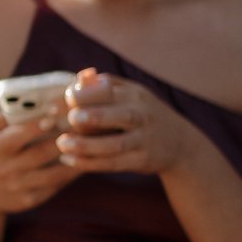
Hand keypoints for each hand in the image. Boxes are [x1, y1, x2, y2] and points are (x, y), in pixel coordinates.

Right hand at [0, 101, 80, 219]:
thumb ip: (7, 115)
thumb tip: (34, 95)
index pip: (16, 136)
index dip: (36, 124)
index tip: (56, 111)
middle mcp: (6, 169)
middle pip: (40, 153)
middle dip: (64, 138)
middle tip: (85, 124)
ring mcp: (18, 187)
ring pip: (53, 173)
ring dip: (74, 158)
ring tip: (90, 142)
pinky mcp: (30, 200)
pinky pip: (55, 186)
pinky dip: (71, 174)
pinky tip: (84, 161)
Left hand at [53, 69, 194, 179]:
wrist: (179, 143)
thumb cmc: (143, 113)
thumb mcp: (131, 94)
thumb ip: (104, 85)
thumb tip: (80, 78)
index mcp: (135, 94)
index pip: (110, 91)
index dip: (87, 94)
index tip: (68, 99)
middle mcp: (142, 115)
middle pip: (120, 116)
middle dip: (95, 117)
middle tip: (72, 118)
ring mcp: (144, 140)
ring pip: (115, 145)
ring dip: (86, 145)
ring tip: (62, 143)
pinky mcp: (141, 160)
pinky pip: (113, 163)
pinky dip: (90, 163)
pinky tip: (69, 160)